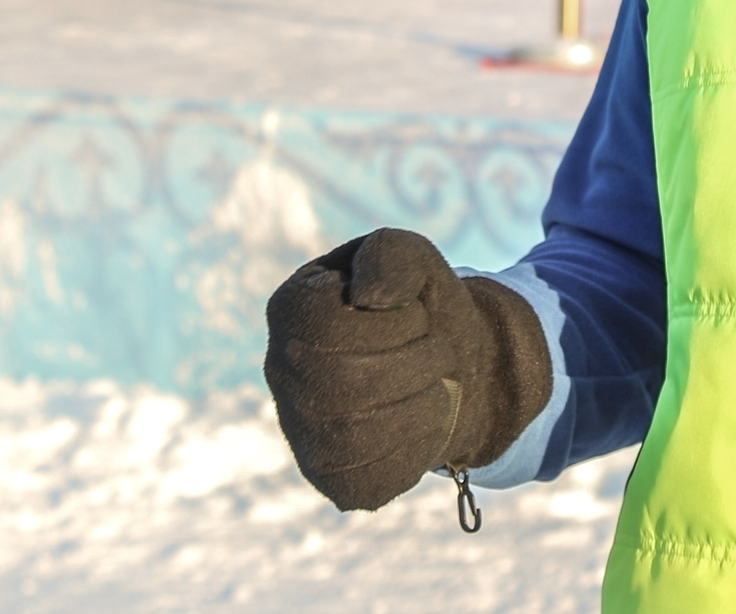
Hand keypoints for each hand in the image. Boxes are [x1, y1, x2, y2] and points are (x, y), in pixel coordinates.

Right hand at [263, 228, 551, 511]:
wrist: (454, 367)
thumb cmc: (422, 307)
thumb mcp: (415, 260)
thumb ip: (391, 256)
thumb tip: (368, 296)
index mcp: (291, 308)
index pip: (327, 327)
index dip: (393, 322)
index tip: (417, 314)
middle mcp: (282, 372)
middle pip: (347, 384)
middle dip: (418, 364)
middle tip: (439, 351)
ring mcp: (301, 430)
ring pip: (362, 434)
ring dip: (425, 402)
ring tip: (435, 382)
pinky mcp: (332, 478)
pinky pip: (375, 476)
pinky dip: (419, 446)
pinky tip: (421, 421)